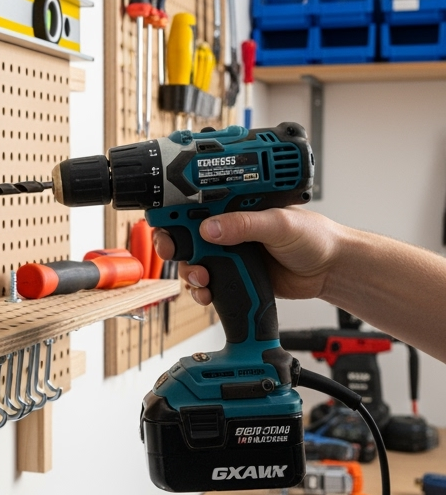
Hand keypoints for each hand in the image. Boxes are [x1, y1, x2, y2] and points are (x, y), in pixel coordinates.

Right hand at [152, 207, 341, 306]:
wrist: (330, 270)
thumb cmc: (313, 236)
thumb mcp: (279, 223)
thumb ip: (245, 224)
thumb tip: (210, 228)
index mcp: (235, 205)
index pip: (194, 201)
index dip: (174, 209)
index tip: (165, 219)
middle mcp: (227, 227)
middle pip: (184, 233)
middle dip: (171, 243)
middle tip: (172, 250)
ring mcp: (228, 253)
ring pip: (191, 261)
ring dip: (189, 271)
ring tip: (202, 278)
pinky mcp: (233, 276)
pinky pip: (207, 284)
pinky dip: (200, 291)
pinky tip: (208, 293)